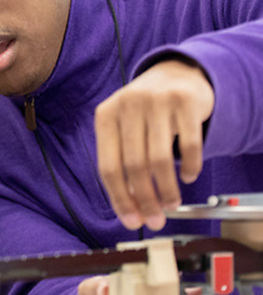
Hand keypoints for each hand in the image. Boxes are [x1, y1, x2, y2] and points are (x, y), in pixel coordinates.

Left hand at [94, 59, 213, 230]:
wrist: (176, 73)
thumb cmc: (145, 111)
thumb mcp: (123, 127)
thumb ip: (121, 161)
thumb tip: (129, 209)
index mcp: (105, 116)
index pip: (108, 167)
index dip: (120, 199)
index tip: (132, 221)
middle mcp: (128, 105)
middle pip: (134, 166)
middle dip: (146, 199)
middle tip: (155, 219)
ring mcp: (156, 100)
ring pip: (160, 159)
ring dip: (167, 189)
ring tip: (171, 203)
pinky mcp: (184, 100)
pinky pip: (188, 144)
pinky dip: (190, 167)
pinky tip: (188, 176)